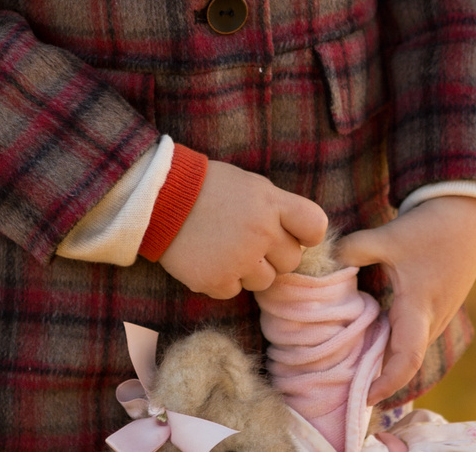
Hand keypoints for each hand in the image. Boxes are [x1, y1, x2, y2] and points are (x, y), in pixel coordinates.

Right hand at [157, 160, 329, 297]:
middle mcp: (262, 232)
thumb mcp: (249, 184)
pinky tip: (206, 258)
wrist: (159, 196)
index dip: (306, 235)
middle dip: (273, 254)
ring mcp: (240, 259)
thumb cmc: (206, 187)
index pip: (315, 227)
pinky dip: (221, 280)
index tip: (293, 235)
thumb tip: (297, 236)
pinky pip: (234, 291)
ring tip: (223, 247)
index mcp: (272, 204)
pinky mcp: (216, 280)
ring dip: (249, 270)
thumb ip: (276, 208)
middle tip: (246, 239)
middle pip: (291, 261)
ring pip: (265, 281)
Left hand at [332, 197, 475, 402]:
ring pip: (409, 349)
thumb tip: (323, 264)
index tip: (366, 397)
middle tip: (347, 388)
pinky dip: (393, 345)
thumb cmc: (430, 228)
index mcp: (419, 307)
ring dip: (386, 361)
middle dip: (380, 378)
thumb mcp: (388, 236)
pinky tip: (371, 341)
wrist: (467, 218)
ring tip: (353, 369)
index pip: (406, 358)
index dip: (388, 382)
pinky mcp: (436, 309)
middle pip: (404, 360)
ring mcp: (436, 316)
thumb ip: (352, 250)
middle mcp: (431, 319)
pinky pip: (413, 336)